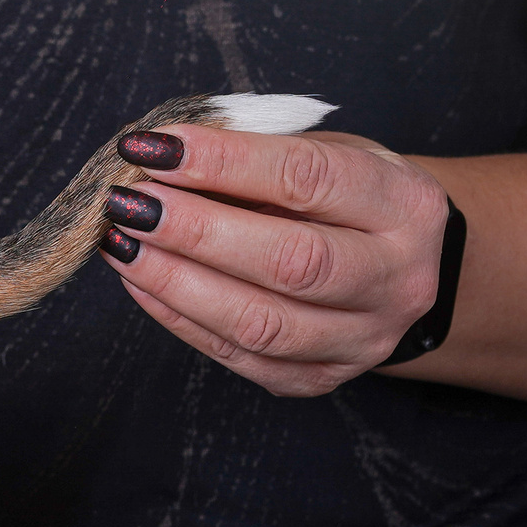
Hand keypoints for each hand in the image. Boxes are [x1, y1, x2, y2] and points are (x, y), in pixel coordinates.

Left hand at [102, 125, 450, 396]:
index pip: (309, 179)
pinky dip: (178, 317)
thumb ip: (255, 154)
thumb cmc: (347, 199)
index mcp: (405, 206)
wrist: (398, 270)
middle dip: (196, 230)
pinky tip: (139, 280)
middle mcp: (397, 279)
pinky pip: (238, 356)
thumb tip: (160, 158)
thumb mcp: (326, 155)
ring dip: (176, 281)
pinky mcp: (318, 378)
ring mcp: (363, 339)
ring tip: (121, 242)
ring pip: (261, 323)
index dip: (225, 162)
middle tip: (130, 202)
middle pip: (290, 261)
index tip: (155, 148)